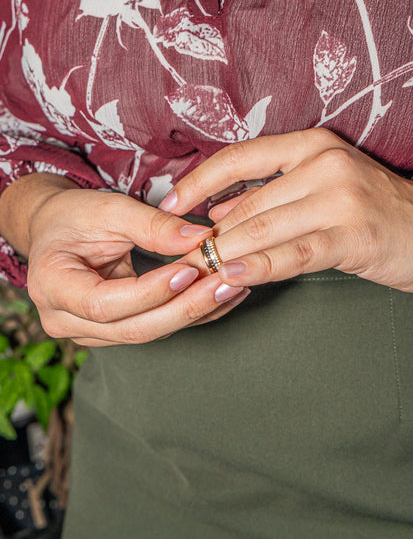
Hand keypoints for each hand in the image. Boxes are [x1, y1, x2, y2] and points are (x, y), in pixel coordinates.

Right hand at [27, 187, 248, 345]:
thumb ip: (152, 225)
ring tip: (231, 285)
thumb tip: (199, 238)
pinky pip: (154, 329)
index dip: (151, 292)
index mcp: (52, 286)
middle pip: (133, 328)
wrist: (54, 229)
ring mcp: (87, 332)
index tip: (190, 270)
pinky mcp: (111, 331)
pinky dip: (189, 313)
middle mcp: (64, 320)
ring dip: (194, 311)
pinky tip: (220, 296)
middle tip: (225, 282)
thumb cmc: (73, 215)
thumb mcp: (109, 209)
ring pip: (149, 332)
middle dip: (185, 307)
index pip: (105, 303)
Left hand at [160, 128, 412, 292]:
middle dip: (207, 234)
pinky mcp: (353, 233)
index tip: (168, 205)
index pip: (239, 158)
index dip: (197, 182)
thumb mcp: (323, 188)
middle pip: (247, 201)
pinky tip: (231, 276)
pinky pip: (294, 252)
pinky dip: (258, 266)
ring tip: (194, 272)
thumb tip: (216, 209)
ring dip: (223, 254)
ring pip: (263, 227)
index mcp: (311, 145)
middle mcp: (323, 163)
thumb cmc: (377, 210)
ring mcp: (340, 196)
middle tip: (178, 258)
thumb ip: (271, 195)